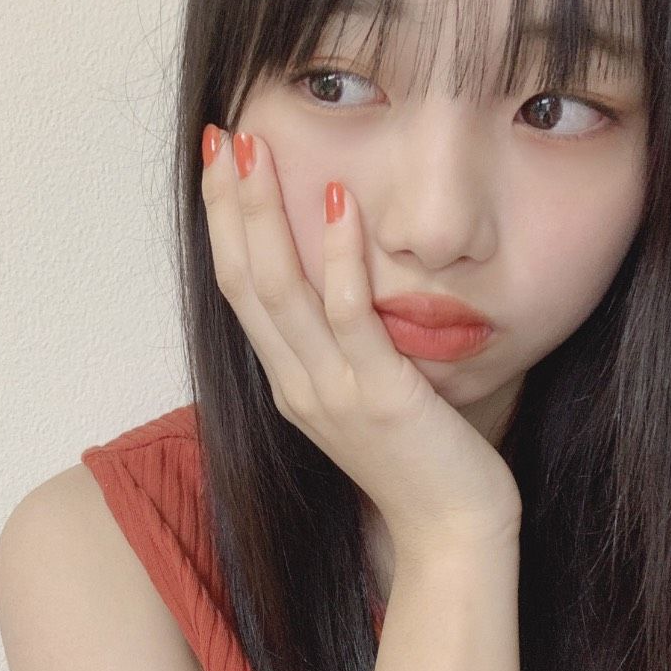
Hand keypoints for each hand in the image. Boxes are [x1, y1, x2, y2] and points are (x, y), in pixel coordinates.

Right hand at [201, 125, 521, 563]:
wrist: (450, 533)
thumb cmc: (414, 461)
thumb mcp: (361, 400)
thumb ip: (339, 349)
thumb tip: (336, 288)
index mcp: (289, 382)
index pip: (240, 290)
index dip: (224, 224)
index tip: (220, 165)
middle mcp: (296, 384)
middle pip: (244, 280)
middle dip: (229, 205)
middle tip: (222, 137)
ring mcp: (332, 392)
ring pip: (280, 292)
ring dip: (265, 216)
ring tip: (258, 150)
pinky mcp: (380, 397)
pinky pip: (350, 318)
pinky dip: (341, 257)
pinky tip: (341, 203)